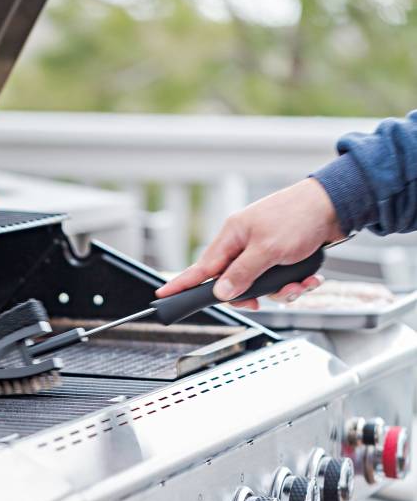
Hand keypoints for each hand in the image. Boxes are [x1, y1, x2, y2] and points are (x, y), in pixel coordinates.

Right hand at [155, 178, 343, 309]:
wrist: (336, 205)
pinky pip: (280, 281)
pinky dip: (295, 283)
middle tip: (267, 296)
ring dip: (282, 290)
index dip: (182, 283)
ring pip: (260, 286)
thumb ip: (242, 274)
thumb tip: (221, 292)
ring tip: (298, 283)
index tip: (163, 294)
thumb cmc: (299, 216)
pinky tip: (308, 277)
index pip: (201, 267)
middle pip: (234, 284)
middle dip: (255, 294)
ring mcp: (263, 250)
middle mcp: (245, 243)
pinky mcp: (281, 256)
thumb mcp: (268, 249)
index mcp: (233, 236)